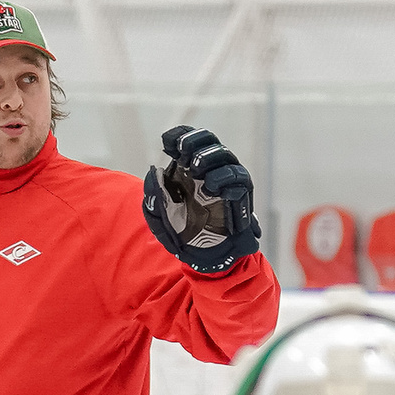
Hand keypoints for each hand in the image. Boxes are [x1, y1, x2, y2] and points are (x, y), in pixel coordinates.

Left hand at [141, 125, 261, 274]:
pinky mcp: (240, 197)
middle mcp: (210, 169)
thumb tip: (154, 172)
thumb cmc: (182, 233)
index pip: (188, 139)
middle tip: (182, 152)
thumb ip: (153, 196)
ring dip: (210, 158)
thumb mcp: (159, 218)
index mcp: (188, 168)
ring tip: (197, 171)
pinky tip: (212, 187)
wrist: (203, 259)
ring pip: (226, 156)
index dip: (179, 135)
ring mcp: (227, 182)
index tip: (168, 144)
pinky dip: (226, 179)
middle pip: (209, 140)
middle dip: (195, 141)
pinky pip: (239, 181)